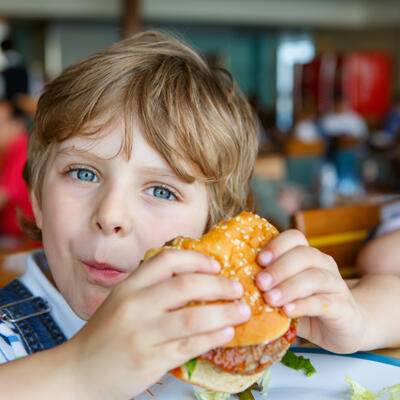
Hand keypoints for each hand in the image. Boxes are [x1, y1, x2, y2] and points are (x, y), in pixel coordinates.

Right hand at [67, 249, 250, 398]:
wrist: (77, 373)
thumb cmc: (104, 336)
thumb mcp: (121, 301)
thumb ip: (151, 289)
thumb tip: (195, 280)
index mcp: (129, 286)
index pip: (167, 260)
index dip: (196, 259)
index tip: (216, 265)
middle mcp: (135, 305)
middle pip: (186, 285)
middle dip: (219, 285)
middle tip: (237, 288)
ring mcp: (142, 334)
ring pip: (193, 317)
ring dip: (224, 312)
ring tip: (242, 310)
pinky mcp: (149, 360)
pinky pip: (189, 345)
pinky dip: (213, 337)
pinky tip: (227, 332)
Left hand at [255, 230, 366, 353]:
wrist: (345, 327)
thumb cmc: (306, 305)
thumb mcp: (285, 291)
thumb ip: (268, 285)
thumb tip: (234, 282)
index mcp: (307, 255)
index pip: (295, 238)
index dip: (276, 245)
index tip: (259, 260)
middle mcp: (324, 265)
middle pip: (304, 255)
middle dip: (279, 267)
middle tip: (260, 283)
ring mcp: (336, 285)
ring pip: (315, 277)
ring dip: (289, 287)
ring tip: (270, 299)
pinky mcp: (342, 307)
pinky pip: (323, 302)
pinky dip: (303, 305)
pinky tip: (287, 311)